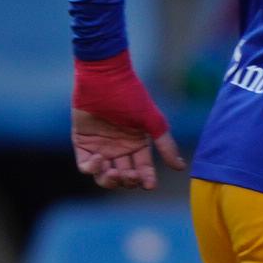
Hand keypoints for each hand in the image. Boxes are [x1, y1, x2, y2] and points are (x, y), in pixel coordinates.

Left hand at [70, 55, 183, 191]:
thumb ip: (165, 144)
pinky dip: (92, 168)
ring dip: (109, 180)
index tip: (149, 184)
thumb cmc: (130, 96)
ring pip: (104, 175)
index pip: (143, 168)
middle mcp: (119, 148)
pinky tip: (100, 159)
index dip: (146, 179)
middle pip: (124, 176)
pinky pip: (85, 165)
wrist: (104, 77)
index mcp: (136, 143)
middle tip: (130, 175)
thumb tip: (181, 167)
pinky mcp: (82, 143)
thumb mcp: (151, 121)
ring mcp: (100, 147)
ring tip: (114, 173)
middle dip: (128, 180)